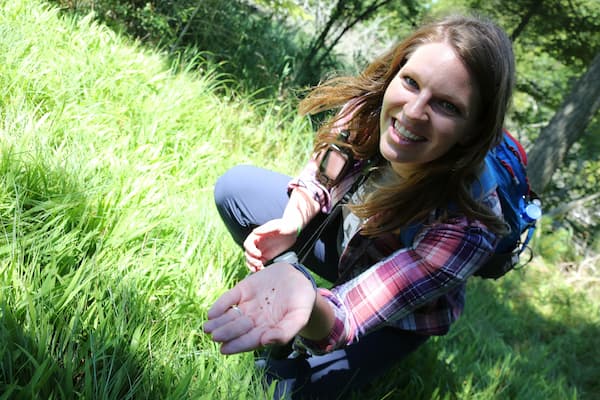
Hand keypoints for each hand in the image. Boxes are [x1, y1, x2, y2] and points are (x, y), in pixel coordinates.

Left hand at [202, 262, 316, 354]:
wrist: (299, 277)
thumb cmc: (301, 302)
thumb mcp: (299, 318)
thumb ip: (285, 331)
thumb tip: (266, 342)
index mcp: (266, 330)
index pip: (249, 340)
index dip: (237, 345)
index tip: (225, 349)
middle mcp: (254, 320)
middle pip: (237, 329)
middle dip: (225, 333)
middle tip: (214, 336)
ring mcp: (247, 305)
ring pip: (230, 316)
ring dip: (218, 323)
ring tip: (208, 328)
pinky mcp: (243, 290)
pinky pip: (229, 298)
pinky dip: (220, 305)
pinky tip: (212, 313)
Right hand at [243, 219, 297, 271]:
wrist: (293, 231)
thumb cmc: (285, 226)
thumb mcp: (276, 226)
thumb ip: (266, 229)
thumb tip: (255, 232)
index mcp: (257, 235)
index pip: (248, 244)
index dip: (251, 250)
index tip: (258, 254)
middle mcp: (257, 243)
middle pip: (248, 254)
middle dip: (251, 260)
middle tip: (259, 263)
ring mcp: (261, 250)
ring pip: (251, 260)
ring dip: (252, 265)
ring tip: (259, 269)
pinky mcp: (266, 256)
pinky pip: (259, 264)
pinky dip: (258, 268)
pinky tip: (262, 270)